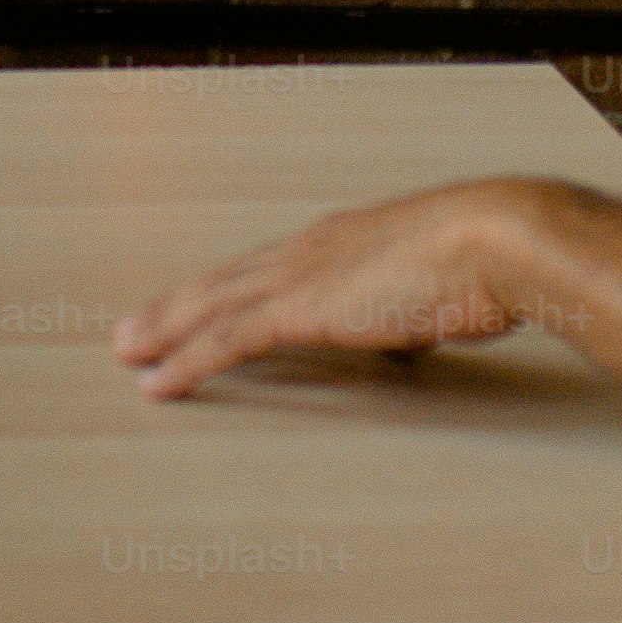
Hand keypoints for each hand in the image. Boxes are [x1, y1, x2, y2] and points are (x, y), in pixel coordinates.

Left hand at [107, 178, 553, 399]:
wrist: (495, 240)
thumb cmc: (487, 261)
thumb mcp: (444, 290)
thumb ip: (416, 311)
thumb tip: (413, 333)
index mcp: (342, 244)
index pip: (267, 269)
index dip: (227, 288)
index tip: (198, 302)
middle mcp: (310, 251)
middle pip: (224, 281)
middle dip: (176, 305)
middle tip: (133, 327)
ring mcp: (300, 276)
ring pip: (209, 305)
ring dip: (163, 329)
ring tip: (126, 351)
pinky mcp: (301, 308)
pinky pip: (226, 340)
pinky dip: (185, 361)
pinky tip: (158, 382)